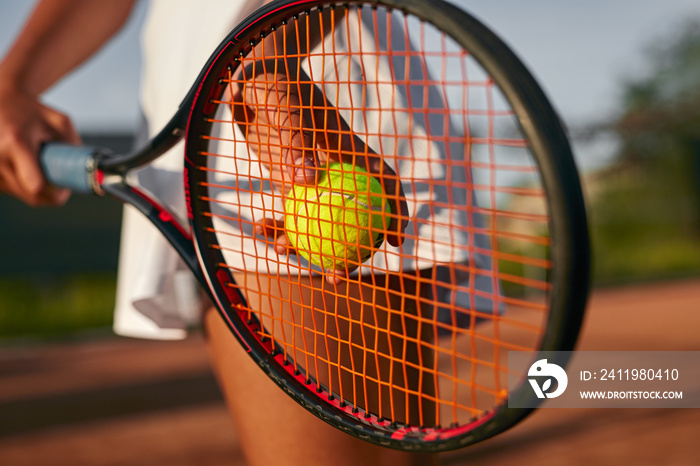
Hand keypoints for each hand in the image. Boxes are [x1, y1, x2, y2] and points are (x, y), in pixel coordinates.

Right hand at [0, 82, 79, 205]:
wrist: (2, 99)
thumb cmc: (31, 111)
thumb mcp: (60, 121)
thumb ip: (74, 144)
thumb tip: (87, 170)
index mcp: (17, 143)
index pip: (36, 186)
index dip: (54, 194)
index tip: (64, 188)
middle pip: (30, 196)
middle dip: (48, 193)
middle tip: (57, 179)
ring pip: (19, 195)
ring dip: (34, 189)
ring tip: (37, 166)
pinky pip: (9, 189)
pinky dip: (20, 185)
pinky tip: (24, 168)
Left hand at [231, 67, 407, 283]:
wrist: (256, 78)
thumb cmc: (279, 87)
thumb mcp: (287, 108)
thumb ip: (297, 142)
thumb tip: (306, 182)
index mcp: (352, 151)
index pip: (384, 184)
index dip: (397, 212)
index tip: (396, 240)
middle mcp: (337, 171)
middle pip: (354, 216)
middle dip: (350, 251)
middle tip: (338, 275)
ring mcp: (315, 180)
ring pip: (320, 222)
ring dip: (306, 244)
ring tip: (283, 252)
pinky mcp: (291, 183)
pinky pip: (289, 212)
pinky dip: (277, 223)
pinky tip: (259, 229)